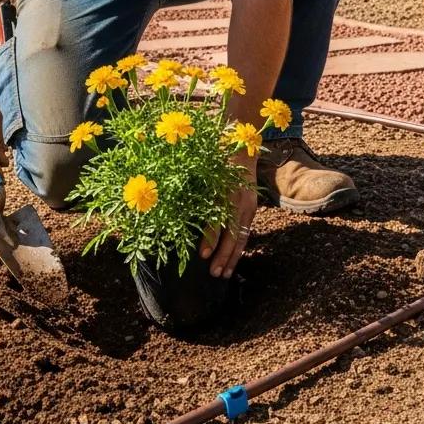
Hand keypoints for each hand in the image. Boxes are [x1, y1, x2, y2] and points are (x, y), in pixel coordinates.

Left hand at [199, 154, 257, 278]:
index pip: (218, 220)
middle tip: (213, 273)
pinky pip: (245, 232)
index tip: (201, 255)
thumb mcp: (204, 168)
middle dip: (223, 255)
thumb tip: (172, 205)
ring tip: (223, 274)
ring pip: (241, 237)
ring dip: (232, 257)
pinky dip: (238, 248)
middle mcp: (239, 200)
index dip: (210, 238)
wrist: (242, 148)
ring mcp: (248, 205)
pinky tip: (232, 262)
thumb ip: (192, 186)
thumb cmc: (217, 157)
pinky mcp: (251, 208)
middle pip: (233, 233)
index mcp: (226, 190)